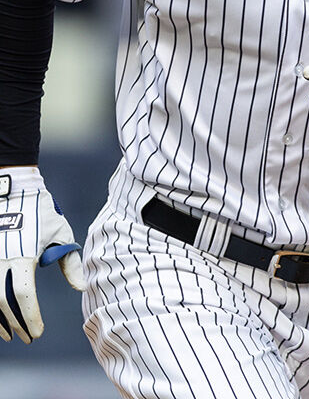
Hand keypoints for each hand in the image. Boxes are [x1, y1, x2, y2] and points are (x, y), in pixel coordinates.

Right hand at [0, 167, 85, 342]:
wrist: (15, 190)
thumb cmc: (41, 211)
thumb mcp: (61, 233)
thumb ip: (70, 262)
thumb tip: (81, 287)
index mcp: (23, 255)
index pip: (24, 295)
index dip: (30, 317)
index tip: (38, 332)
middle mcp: (1, 259)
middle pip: (4, 302)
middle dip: (16, 323)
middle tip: (28, 337)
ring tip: (10, 334)